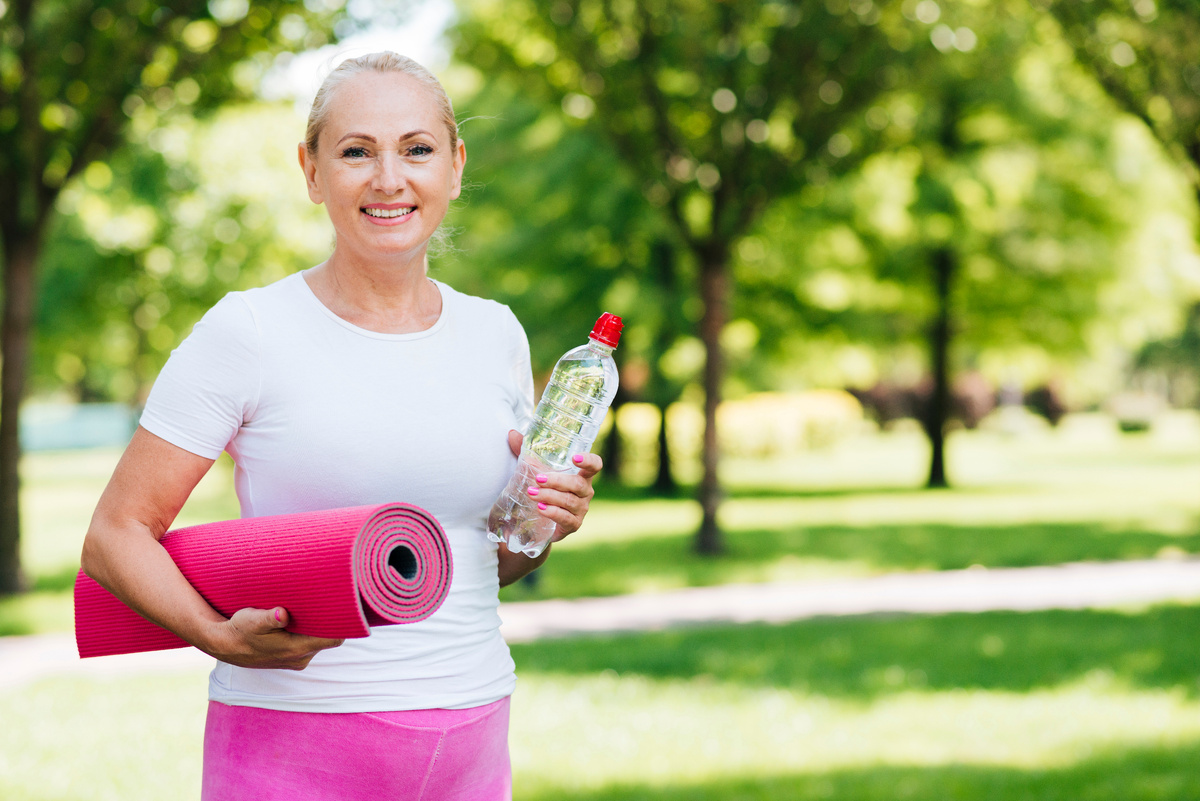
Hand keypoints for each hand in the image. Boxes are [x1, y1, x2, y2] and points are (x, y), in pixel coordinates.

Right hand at [203, 606, 343, 669]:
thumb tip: (282, 614)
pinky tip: (304, 618)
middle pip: (329, 639)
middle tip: (331, 600)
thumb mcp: (252, 620)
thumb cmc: (240, 630)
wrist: (224, 645)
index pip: (334, 639)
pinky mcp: (289, 657)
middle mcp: (300, 658)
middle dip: (331, 622)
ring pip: (318, 641)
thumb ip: (269, 618)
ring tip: (316, 606)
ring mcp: (295, 660)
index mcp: (297, 649)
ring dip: (318, 626)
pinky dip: (309, 632)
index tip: (346, 606)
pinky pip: (308, 643)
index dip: (344, 624)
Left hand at [507, 429, 601, 543]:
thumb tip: (512, 434)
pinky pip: (566, 518)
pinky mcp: (574, 525)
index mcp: (581, 475)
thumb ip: (526, 452)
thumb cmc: (544, 489)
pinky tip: (540, 508)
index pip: (595, 465)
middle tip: (538, 479)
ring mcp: (581, 509)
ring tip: (531, 493)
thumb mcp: (535, 469)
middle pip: (578, 484)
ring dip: (550, 496)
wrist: (539, 521)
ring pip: (569, 501)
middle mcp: (585, 491)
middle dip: (557, 481)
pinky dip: (553, 512)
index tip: (575, 458)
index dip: (589, 461)